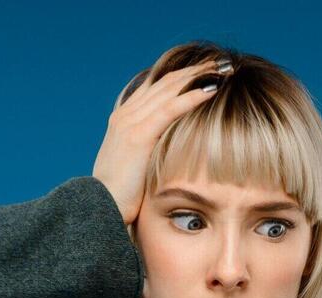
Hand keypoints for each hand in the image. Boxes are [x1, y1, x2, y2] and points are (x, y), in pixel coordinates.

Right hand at [91, 57, 229, 224]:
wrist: (99, 211)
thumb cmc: (120, 197)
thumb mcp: (135, 168)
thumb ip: (150, 152)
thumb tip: (171, 154)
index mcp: (124, 119)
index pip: (156, 88)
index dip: (182, 76)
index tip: (206, 70)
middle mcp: (125, 115)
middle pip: (165, 82)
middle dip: (194, 70)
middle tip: (220, 63)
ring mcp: (130, 123)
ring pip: (169, 89)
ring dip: (198, 75)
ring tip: (222, 68)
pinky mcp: (139, 135)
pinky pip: (170, 109)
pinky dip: (191, 96)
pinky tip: (211, 89)